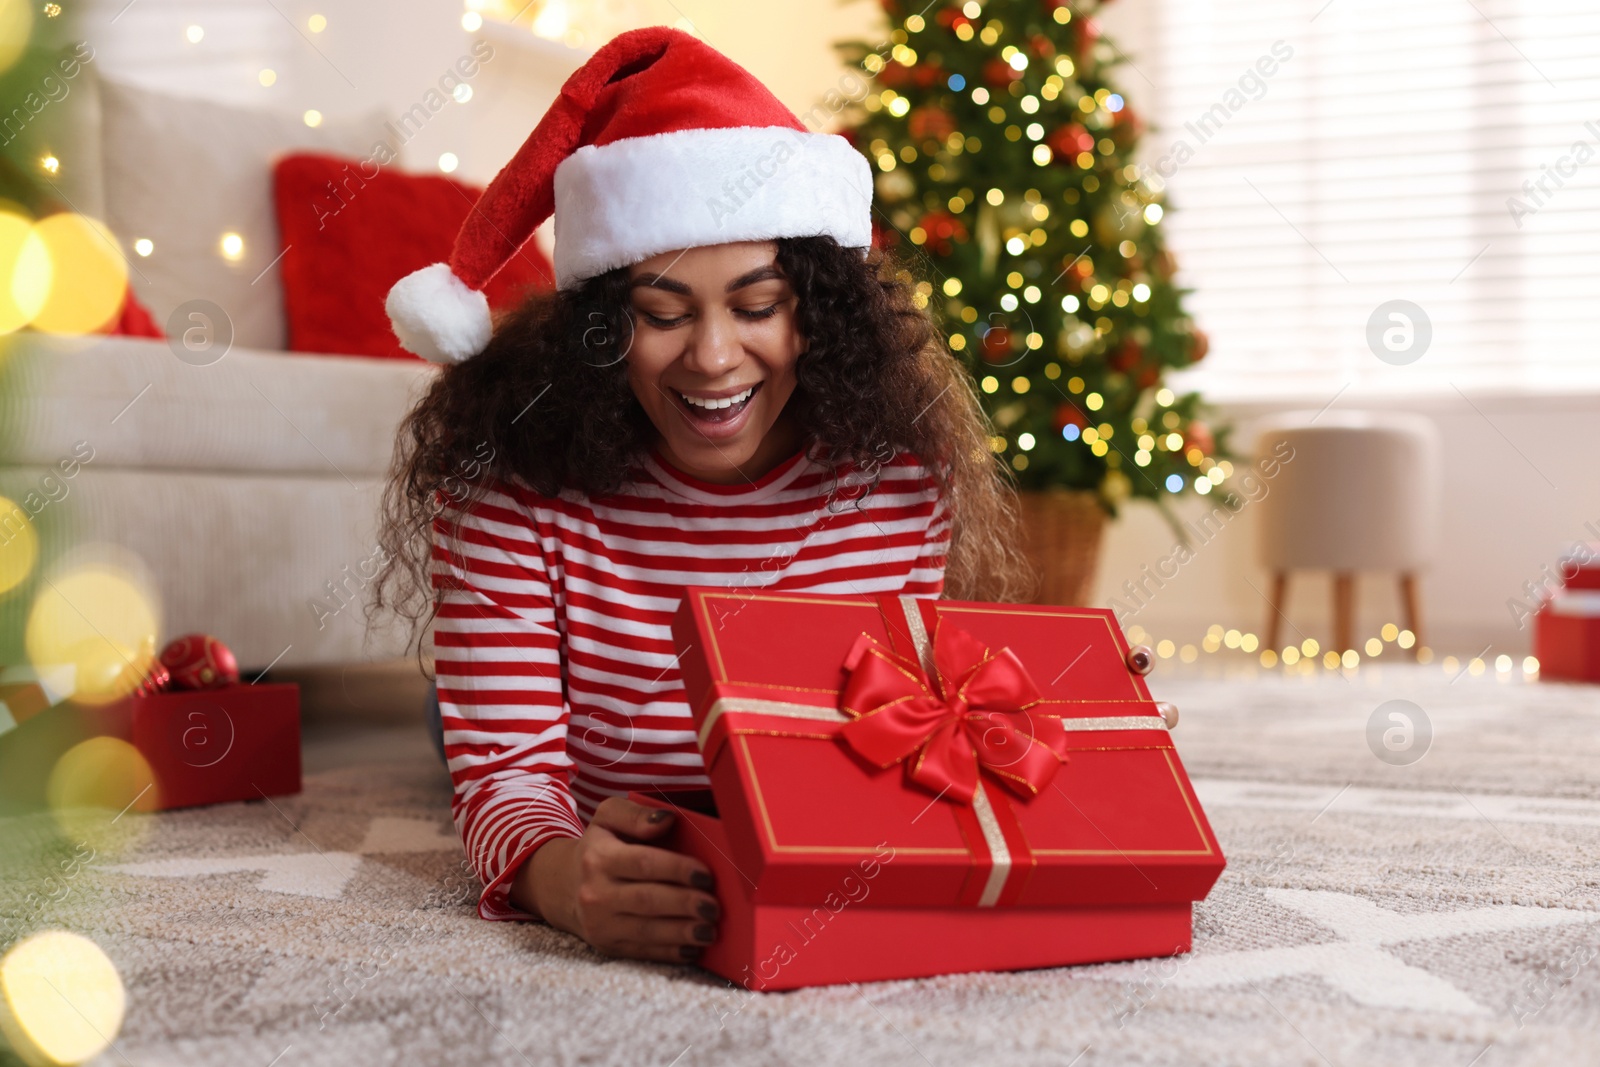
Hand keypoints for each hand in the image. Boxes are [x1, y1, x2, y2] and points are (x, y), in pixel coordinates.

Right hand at [511, 797, 719, 963]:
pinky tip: (692, 949)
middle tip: (713, 906)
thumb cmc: (598, 848)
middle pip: (647, 900)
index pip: (644, 863)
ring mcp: (600, 923)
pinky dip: (669, 953)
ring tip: (708, 930)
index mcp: (600, 858)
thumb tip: (667, 819)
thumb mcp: (608, 818)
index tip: (705, 874)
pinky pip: (642, 951)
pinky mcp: (607, 945)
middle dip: (684, 904)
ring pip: (646, 930)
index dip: (677, 869)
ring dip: (682, 933)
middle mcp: (596, 893)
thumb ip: (636, 815)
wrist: (563, 887)